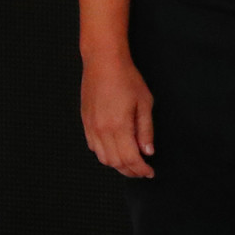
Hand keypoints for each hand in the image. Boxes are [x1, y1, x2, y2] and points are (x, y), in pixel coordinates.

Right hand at [81, 52, 154, 177]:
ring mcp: (91, 128)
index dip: (140, 169)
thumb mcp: (144, 102)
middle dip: (130, 171)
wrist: (103, 62)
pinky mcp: (85, 123)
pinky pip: (93, 147)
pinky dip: (105, 155)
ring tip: (131, 163)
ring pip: (103, 158)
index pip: (130, 158)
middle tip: (142, 171)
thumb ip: (145, 129)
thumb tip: (148, 151)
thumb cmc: (126, 78)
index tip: (149, 172)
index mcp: (118, 126)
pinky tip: (115, 151)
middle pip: (115, 162)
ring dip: (117, 165)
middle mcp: (102, 131)